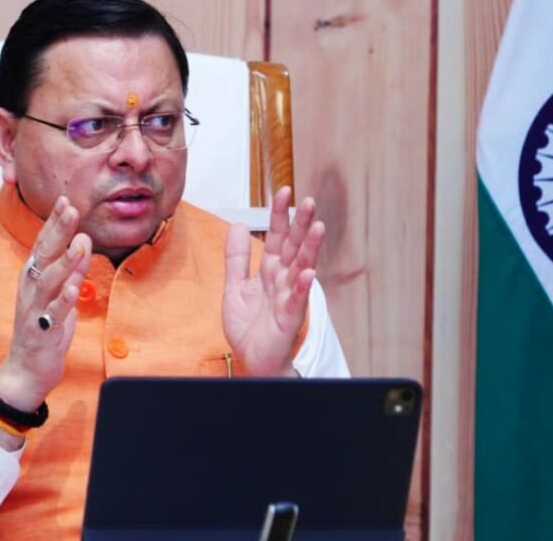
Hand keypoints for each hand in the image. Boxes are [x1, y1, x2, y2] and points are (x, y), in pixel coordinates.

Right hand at [0, 196, 91, 411]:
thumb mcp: (60, 293)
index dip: (54, 222)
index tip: (65, 199)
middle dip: (57, 231)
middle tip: (70, 208)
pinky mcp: (42, 331)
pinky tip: (74, 288)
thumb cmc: (44, 328)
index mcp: (33, 276)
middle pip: (44, 255)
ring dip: (64, 262)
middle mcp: (30, 288)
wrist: (26, 370)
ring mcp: (34, 309)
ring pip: (48, 281)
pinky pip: (54, 313)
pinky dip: (64, 300)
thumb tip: (83, 238)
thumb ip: (72, 268)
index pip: (44, 243)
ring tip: (80, 243)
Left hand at [222, 186, 324, 375]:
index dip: (280, 216)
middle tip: (308, 201)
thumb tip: (235, 225)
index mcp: (269, 271)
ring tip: (318, 227)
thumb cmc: (249, 327)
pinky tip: (309, 271)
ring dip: (310, 248)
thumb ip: (236, 257)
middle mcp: (282, 280)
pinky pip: (297, 299)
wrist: (251, 360)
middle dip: (301, 224)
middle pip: (293, 247)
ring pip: (301, 267)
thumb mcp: (235, 286)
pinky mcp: (289, 317)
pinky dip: (302, 285)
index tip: (284, 192)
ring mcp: (288, 297)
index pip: (276, 237)